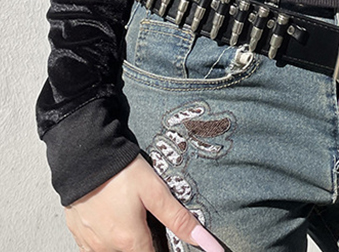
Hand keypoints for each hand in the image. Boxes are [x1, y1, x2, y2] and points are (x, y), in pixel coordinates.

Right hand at [64, 153, 223, 251]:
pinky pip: (92, 248)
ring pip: (111, 251)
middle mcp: (107, 247)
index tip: (164, 239)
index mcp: (129, 240)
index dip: (162, 249)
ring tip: (130, 217)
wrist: (83, 156)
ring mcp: (89, 242)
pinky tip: (110, 221)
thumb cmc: (119, 171)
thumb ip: (177, 217)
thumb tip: (201, 238)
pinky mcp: (77, 232)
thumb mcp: (154, 190)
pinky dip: (104, 240)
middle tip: (146, 220)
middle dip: (143, 241)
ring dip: (123, 241)